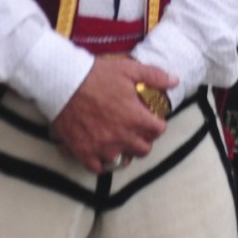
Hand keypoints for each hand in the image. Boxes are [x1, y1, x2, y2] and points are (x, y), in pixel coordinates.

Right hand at [50, 55, 178, 175]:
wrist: (63, 83)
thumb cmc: (97, 75)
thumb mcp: (129, 69)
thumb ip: (154, 76)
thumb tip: (174, 81)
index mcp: (136, 118)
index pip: (159, 130)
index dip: (157, 124)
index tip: (151, 119)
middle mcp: (122, 137)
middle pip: (144, 149)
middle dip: (143, 140)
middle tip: (136, 130)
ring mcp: (103, 147)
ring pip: (123, 160)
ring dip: (124, 152)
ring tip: (119, 142)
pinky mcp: (84, 152)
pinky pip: (99, 168)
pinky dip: (102, 163)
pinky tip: (101, 153)